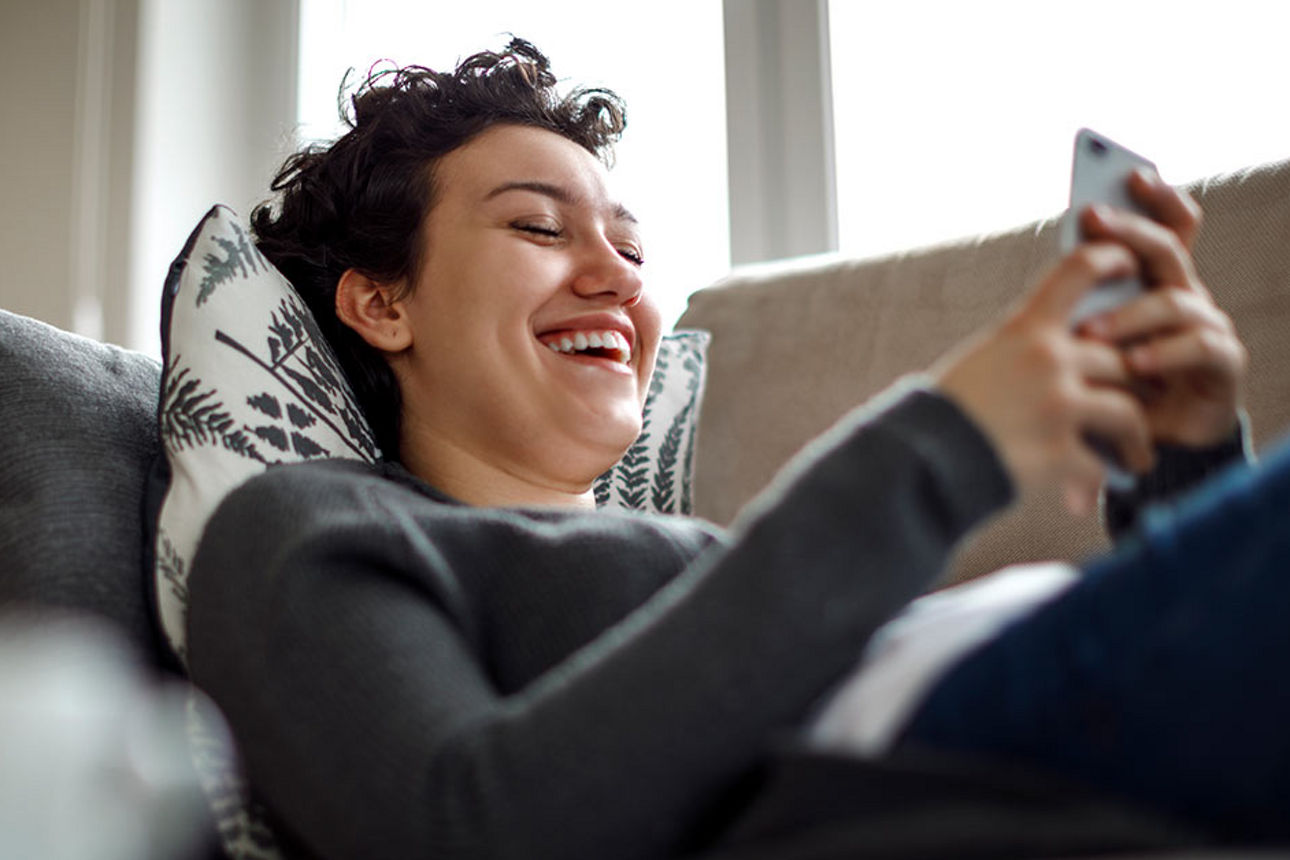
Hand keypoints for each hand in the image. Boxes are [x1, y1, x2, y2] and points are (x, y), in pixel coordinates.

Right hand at [934, 243, 1153, 516]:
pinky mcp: (1060, 454)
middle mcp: (1048, 359)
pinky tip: (1098, 487)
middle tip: (1149, 398)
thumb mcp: (982, 360)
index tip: (1131, 265)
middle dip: (1138, 383)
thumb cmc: (942, 411)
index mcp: (1024, 329)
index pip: (1079, 271)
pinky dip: (1101, 479)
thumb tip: (1072, 355)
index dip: (1113, 259)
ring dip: (1137, 437)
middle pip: (1121, 360)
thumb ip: (1027, 351)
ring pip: (1128, 413)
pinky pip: (1101, 465)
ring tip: (1137, 454)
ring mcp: (1058, 406)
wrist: (919, 459)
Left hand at [1076, 171, 1246, 447]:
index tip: (1130, 172)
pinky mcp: (1223, 364)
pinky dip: (1165, 353)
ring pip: (1175, 301)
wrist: (1144, 439)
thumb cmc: (1112, 380)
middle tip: (1093, 220)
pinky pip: (1199, 347)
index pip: (1169, 226)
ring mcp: (1209, 326)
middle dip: (1130, 231)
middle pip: (1169, 249)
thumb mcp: (1091, 339)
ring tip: (1090, 331)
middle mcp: (1187, 294)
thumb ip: (1086, 301)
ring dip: (1129, 314)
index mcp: (1158, 281)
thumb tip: (1059, 265)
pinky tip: (1135, 362)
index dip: (1157, 197)